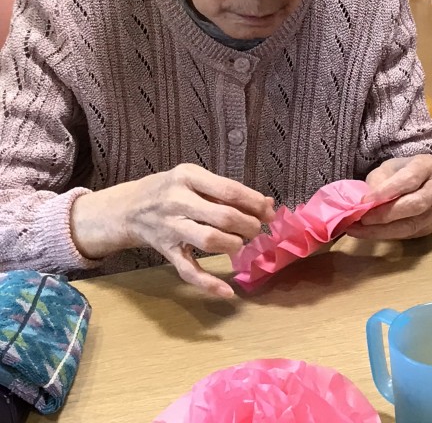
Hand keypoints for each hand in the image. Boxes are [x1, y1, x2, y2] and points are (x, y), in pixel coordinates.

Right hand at [71, 164, 274, 297]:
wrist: (128, 208)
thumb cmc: (169, 189)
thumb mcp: (194, 179)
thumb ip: (227, 190)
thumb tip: (267, 205)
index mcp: (188, 176)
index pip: (229, 190)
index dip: (254, 203)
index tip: (269, 212)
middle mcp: (177, 200)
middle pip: (222, 216)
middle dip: (248, 225)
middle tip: (257, 230)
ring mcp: (170, 227)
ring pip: (208, 240)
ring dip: (233, 245)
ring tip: (241, 244)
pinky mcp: (166, 250)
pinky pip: (188, 270)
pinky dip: (208, 283)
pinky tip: (228, 291)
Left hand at [346, 155, 431, 239]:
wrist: (417, 182)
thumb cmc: (399, 173)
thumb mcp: (386, 169)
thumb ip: (378, 182)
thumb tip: (367, 203)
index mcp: (427, 166)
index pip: (410, 179)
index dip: (387, 191)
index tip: (365, 200)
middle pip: (415, 205)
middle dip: (385, 214)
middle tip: (362, 218)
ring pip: (412, 225)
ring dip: (382, 230)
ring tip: (359, 230)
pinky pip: (409, 235)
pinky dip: (387, 235)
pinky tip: (369, 233)